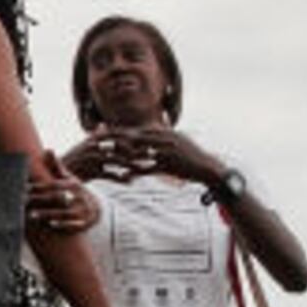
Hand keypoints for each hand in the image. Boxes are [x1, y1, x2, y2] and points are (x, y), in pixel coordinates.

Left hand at [25, 161, 96, 235]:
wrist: (95, 209)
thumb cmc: (75, 191)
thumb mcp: (68, 178)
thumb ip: (56, 167)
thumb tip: (48, 149)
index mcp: (72, 185)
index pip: (53, 184)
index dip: (39, 186)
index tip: (24, 187)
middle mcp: (78, 197)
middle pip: (56, 197)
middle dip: (39, 199)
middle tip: (22, 200)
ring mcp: (81, 211)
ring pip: (63, 212)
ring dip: (47, 214)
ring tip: (31, 215)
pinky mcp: (82, 224)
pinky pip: (73, 225)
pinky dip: (62, 225)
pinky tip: (50, 225)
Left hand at [71, 125, 207, 186]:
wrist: (208, 169)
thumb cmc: (189, 161)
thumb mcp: (173, 149)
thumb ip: (157, 146)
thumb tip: (146, 145)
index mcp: (163, 133)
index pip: (137, 130)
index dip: (119, 131)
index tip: (103, 132)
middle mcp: (164, 138)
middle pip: (134, 137)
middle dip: (115, 138)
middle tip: (97, 140)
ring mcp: (167, 150)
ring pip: (140, 151)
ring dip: (122, 153)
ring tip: (105, 155)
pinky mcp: (170, 164)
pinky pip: (150, 168)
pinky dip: (137, 171)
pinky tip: (124, 176)